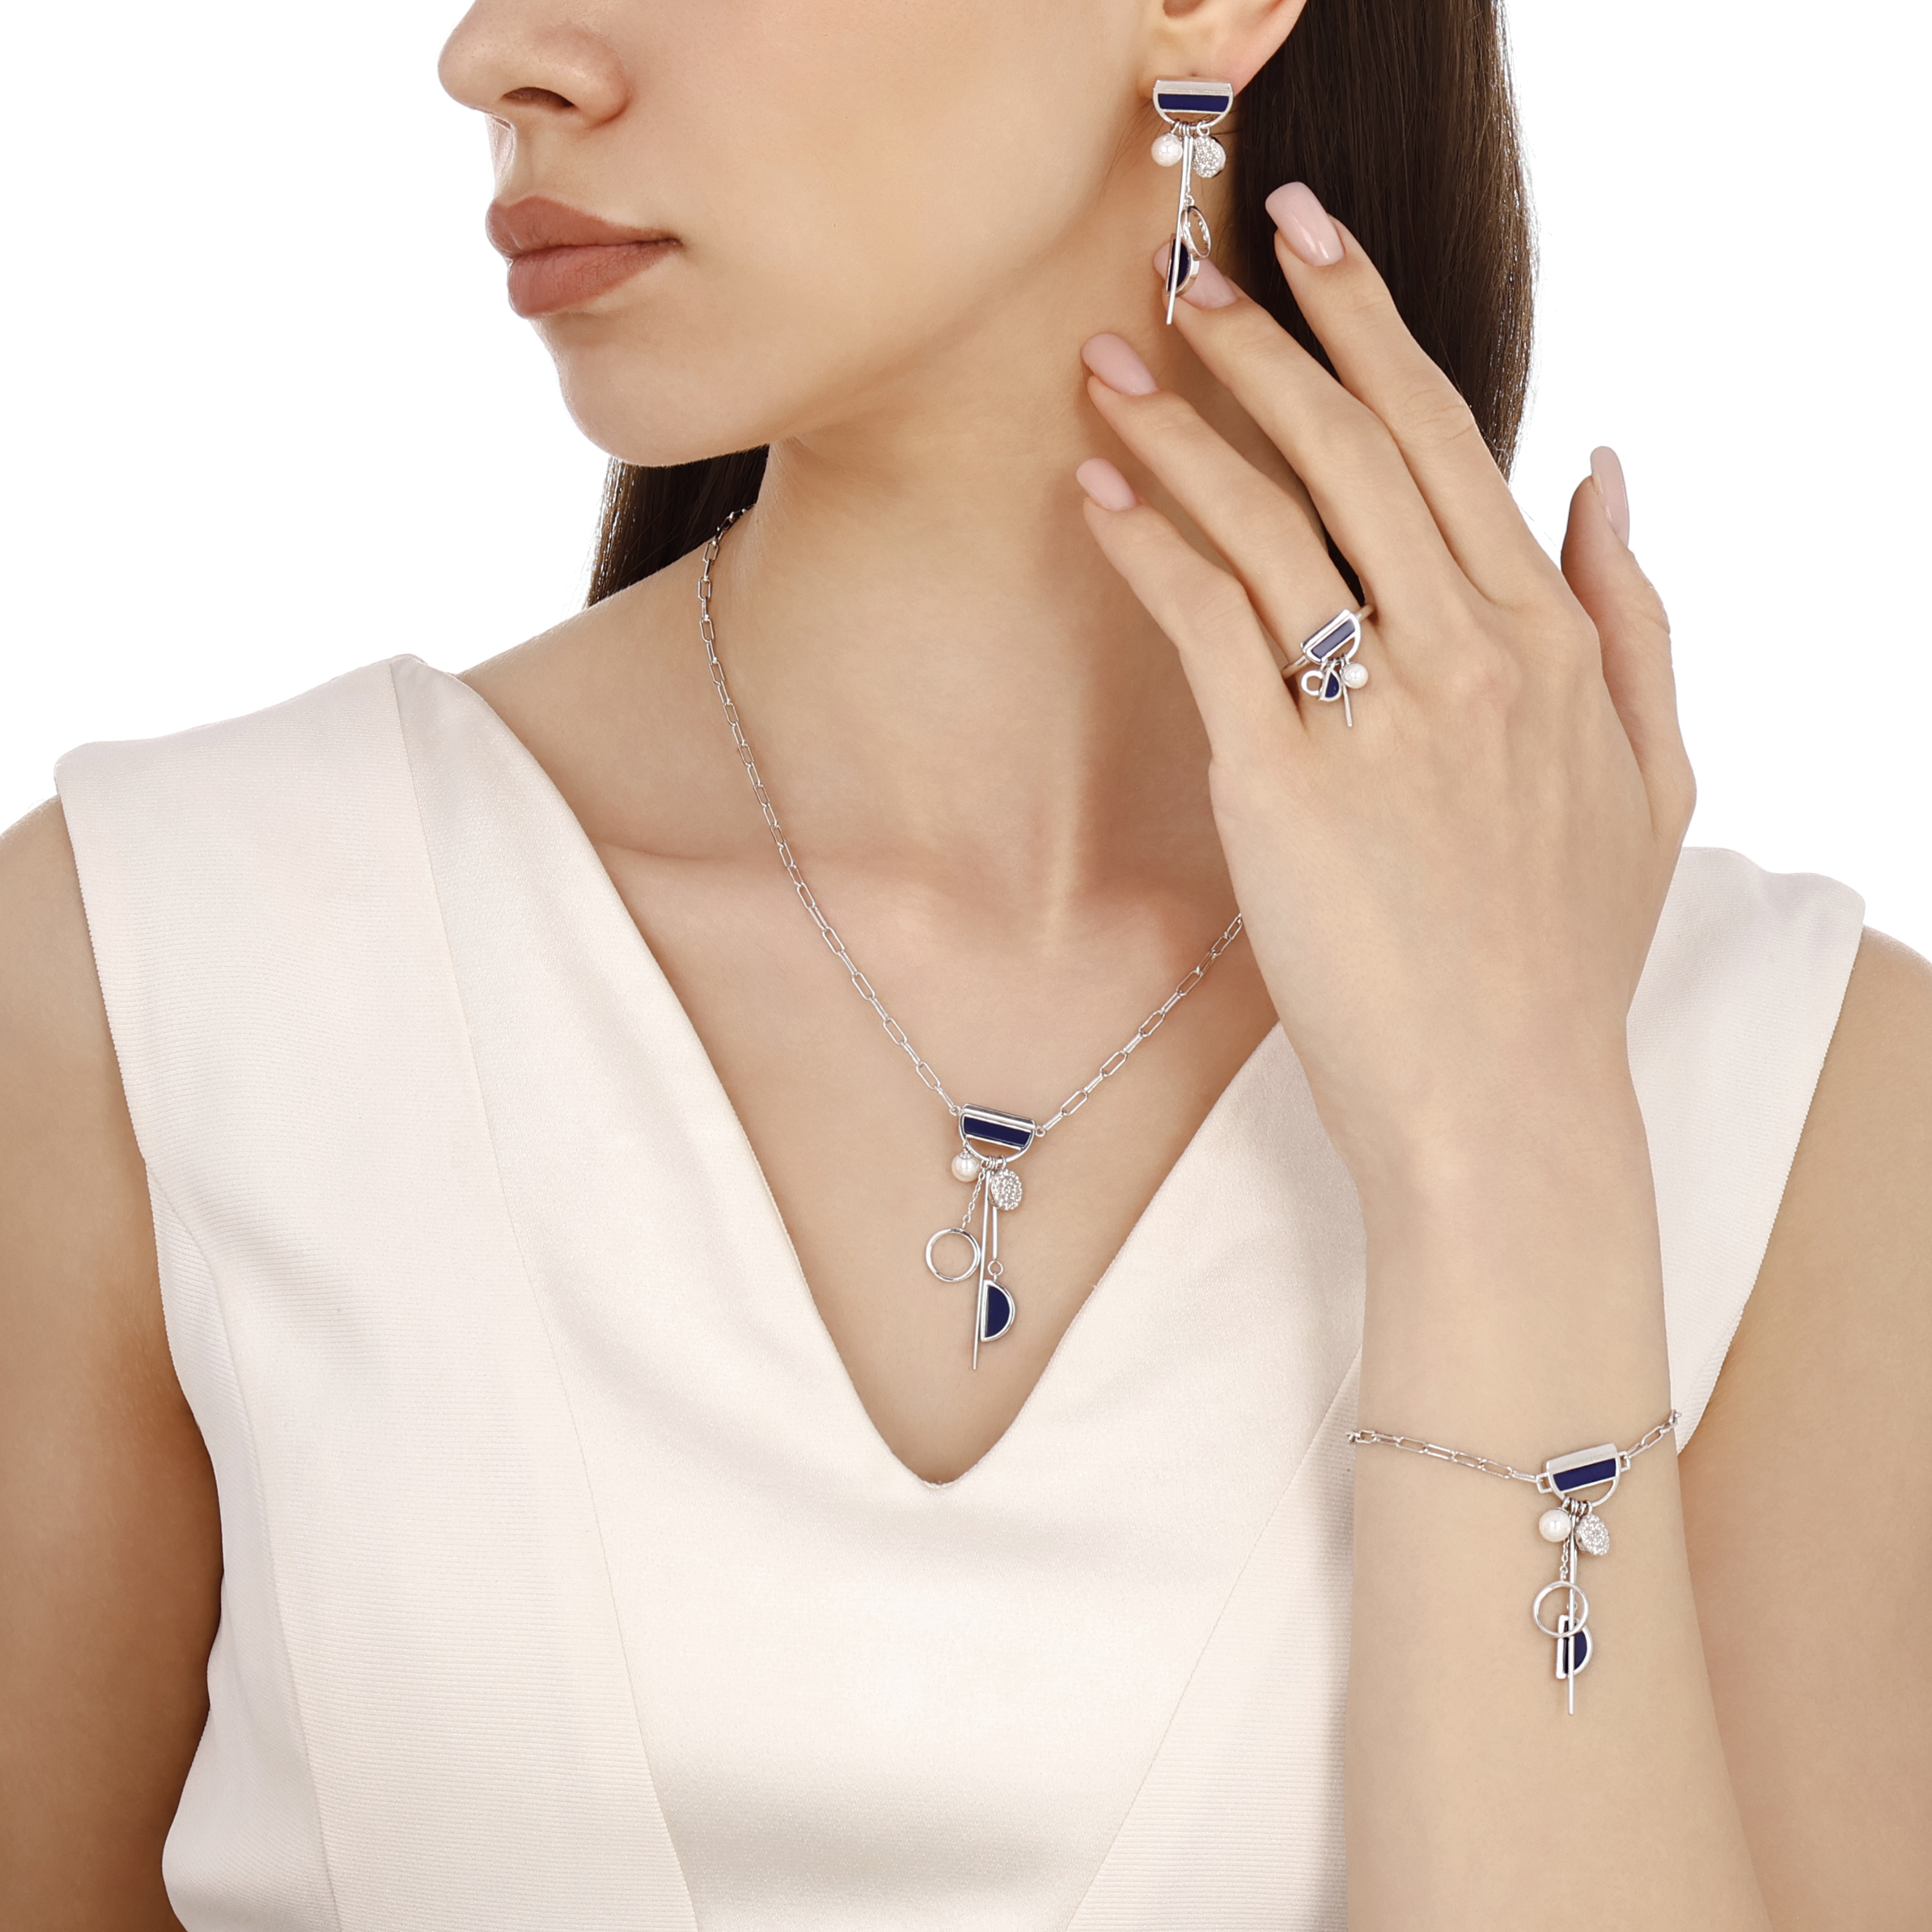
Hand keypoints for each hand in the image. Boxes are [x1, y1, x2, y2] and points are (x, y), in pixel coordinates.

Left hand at [1075, 187, 1692, 1202]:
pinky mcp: (1286, 786)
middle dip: (1271, 342)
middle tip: (1191, 275)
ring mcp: (1382, 716)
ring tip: (1113, 360)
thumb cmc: (1563, 958)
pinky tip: (1098, 488)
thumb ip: (1635, 619)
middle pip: (1359, 451)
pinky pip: (1209, 625)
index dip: (1374, 331)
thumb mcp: (1656, 781)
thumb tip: (1603, 474)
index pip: (1453, 443)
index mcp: (1553, 643)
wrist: (1502, 1106)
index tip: (1316, 253)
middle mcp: (1474, 655)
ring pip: (1274, 521)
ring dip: (1187, 425)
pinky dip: (1149, 543)